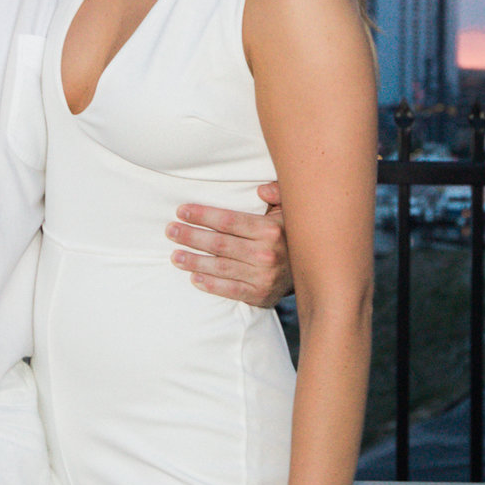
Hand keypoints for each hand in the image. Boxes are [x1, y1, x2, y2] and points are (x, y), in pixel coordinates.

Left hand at [171, 182, 291, 306]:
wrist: (314, 269)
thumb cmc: (292, 233)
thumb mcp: (290, 208)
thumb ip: (278, 192)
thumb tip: (260, 190)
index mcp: (271, 230)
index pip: (228, 221)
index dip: (202, 215)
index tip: (181, 211)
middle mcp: (266, 254)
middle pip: (219, 244)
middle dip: (191, 236)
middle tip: (170, 231)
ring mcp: (263, 277)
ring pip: (220, 267)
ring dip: (193, 261)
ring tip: (174, 256)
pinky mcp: (260, 295)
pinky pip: (230, 290)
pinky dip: (210, 285)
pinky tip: (193, 278)